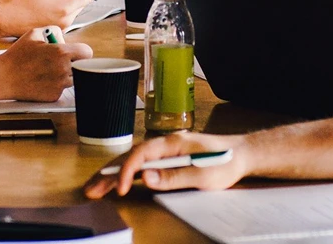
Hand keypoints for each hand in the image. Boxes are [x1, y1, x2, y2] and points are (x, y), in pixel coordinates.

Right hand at [0, 30, 92, 101]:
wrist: (3, 77)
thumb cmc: (17, 55)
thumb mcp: (34, 34)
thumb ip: (52, 32)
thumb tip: (62, 37)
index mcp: (61, 53)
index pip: (87, 52)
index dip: (82, 52)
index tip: (76, 53)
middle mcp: (64, 69)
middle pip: (82, 67)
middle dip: (75, 63)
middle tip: (65, 62)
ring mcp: (59, 85)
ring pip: (73, 79)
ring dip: (67, 75)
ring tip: (52, 71)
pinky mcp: (53, 96)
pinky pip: (61, 89)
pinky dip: (56, 86)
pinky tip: (43, 81)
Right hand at [84, 132, 249, 197]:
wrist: (241, 155)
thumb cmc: (225, 162)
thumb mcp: (202, 174)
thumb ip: (174, 176)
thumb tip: (147, 177)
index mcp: (173, 142)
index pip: (142, 153)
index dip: (128, 171)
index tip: (121, 188)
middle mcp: (166, 144)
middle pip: (131, 156)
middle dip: (109, 173)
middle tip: (91, 189)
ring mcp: (166, 151)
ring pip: (133, 161)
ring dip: (113, 174)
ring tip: (95, 188)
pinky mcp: (168, 159)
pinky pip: (142, 165)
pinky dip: (126, 175)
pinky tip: (115, 182)